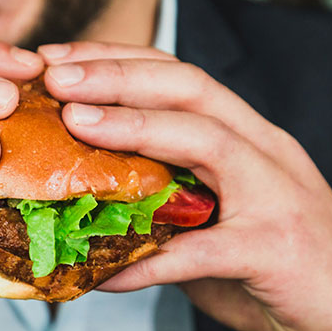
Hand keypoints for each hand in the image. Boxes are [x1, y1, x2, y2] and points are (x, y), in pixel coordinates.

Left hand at [39, 41, 331, 330]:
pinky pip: (202, 251)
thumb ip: (164, 199)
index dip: (117, 59)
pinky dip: (149, 261)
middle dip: (118, 74)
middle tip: (55, 75)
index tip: (59, 60)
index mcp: (244, 135)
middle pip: (189, 87)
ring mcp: (275, 194)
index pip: (178, 75)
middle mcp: (262, 150)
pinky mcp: (275, 250)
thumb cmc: (272, 262)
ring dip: (134, 127)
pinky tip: (101, 271)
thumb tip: (88, 198)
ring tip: (75, 122)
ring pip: (205, 140)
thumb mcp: (215, 214)